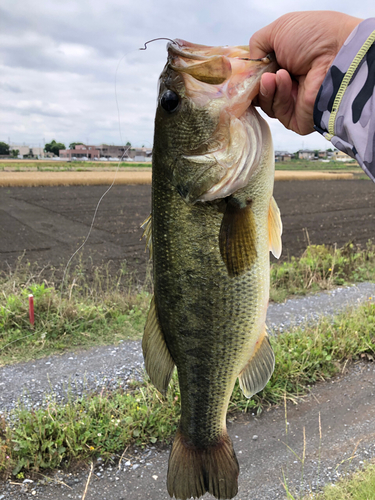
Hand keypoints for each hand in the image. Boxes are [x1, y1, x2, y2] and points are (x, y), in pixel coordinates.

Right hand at [249, 11, 361, 134]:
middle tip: (257, 74)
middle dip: (255, 83)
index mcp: (287, 63)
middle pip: (259, 92)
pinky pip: (277, 112)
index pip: (261, 74)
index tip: (243, 71)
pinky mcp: (297, 119)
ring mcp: (294, 102)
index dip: (250, 74)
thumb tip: (250, 64)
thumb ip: (257, 45)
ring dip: (266, 88)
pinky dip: (277, 95)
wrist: (338, 54)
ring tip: (274, 75)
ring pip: (266, 103)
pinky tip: (284, 80)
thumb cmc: (313, 36)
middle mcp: (290, 83)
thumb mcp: (278, 30)